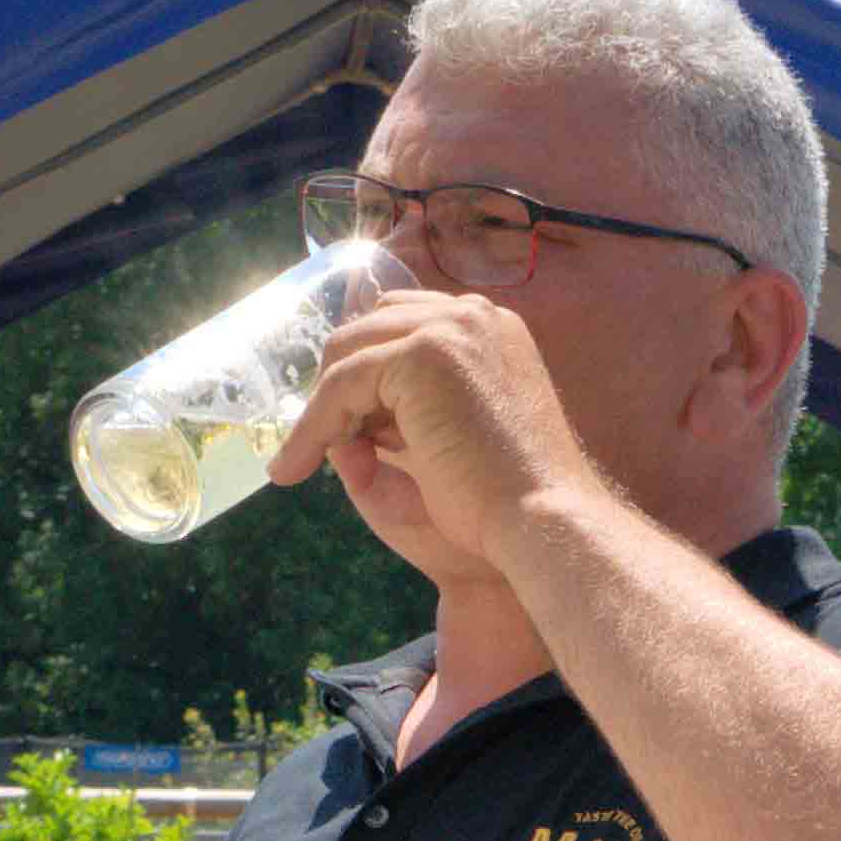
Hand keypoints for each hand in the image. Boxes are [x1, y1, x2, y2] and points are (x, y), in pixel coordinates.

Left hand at [268, 275, 593, 574]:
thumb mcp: (452, 447)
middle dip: (340, 382)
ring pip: (350, 354)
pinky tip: (295, 467)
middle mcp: (474, 317)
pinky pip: (341, 384)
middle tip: (315, 442)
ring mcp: (450, 329)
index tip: (343, 419)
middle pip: (372, 326)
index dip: (370, 368)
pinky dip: (312, 427)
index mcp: (491, 332)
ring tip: (297, 463)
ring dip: (319, 409)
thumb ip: (404, 420)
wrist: (544, 523)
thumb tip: (340, 428)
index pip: (406, 322)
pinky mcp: (422, 354)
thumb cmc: (510, 505)